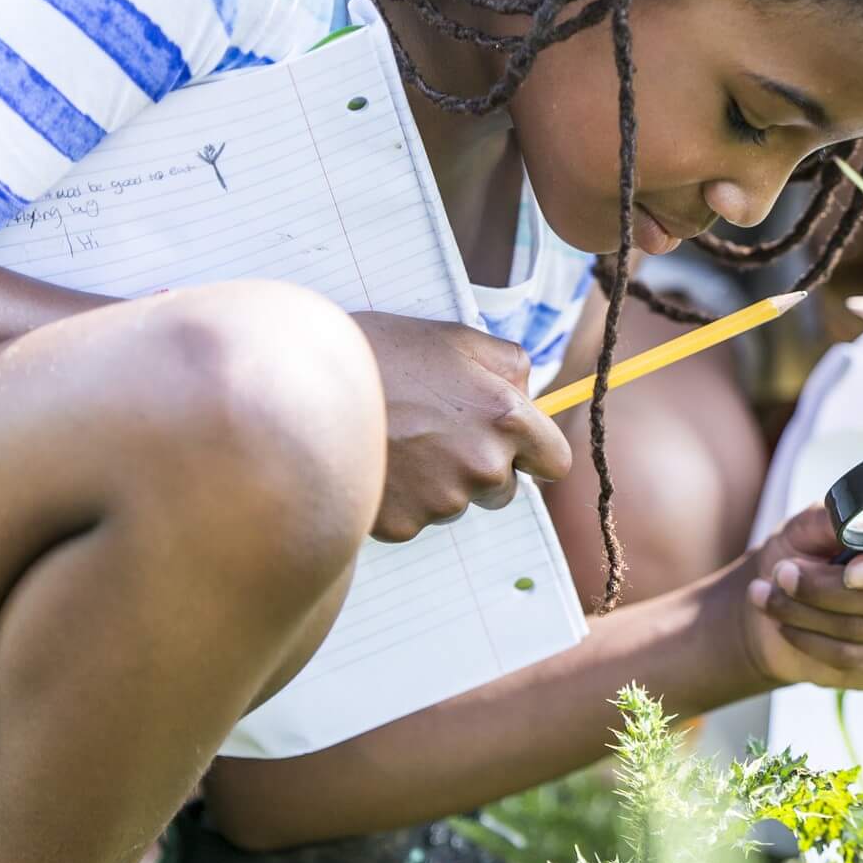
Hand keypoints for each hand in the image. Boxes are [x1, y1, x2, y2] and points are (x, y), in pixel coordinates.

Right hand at [351, 311, 572, 541]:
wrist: (306, 387)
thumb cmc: (381, 354)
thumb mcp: (455, 338)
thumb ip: (509, 364)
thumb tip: (529, 392)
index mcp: (506, 419)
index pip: (556, 462)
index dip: (534, 453)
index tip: (515, 446)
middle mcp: (484, 466)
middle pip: (504, 488)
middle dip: (481, 467)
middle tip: (436, 433)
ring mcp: (443, 501)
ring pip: (456, 502)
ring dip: (438, 481)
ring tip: (397, 441)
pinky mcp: (404, 524)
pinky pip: (415, 518)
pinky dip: (400, 497)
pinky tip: (377, 463)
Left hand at [728, 505, 862, 691]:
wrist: (787, 602)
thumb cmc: (807, 552)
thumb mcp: (812, 525)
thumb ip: (835, 518)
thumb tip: (850, 522)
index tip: (849, 572)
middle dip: (827, 590)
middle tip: (781, 574)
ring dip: (807, 615)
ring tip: (766, 596)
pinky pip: (854, 662)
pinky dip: (811, 643)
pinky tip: (787, 626)